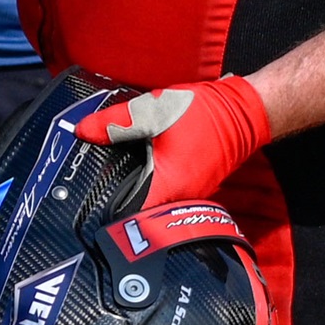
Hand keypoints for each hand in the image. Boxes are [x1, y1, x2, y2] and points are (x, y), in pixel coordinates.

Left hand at [72, 73, 272, 207]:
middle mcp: (178, 198)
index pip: (128, 214)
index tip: (79, 201)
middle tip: (80, 186)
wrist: (245, 110)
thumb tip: (81, 132)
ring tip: (98, 175)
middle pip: (137, 209)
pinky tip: (127, 165)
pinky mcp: (190, 183)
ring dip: (128, 189)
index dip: (102, 210)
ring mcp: (187, 193)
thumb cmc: (203, 113)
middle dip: (111, 198)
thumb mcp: (152, 111)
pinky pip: (161, 188)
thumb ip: (115, 123)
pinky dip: (144, 180)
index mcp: (167, 187)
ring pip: (149, 200)